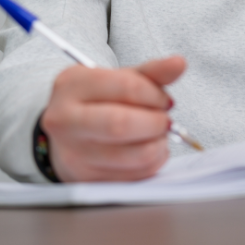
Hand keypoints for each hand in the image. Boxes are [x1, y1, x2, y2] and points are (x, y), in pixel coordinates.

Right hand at [40, 55, 185, 181]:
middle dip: (155, 122)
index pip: (126, 87)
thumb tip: (179, 63)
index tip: (164, 100)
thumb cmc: (97, 101)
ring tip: (158, 135)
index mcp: (72, 85)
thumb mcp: (119, 78)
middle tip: (165, 120)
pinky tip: (149, 150)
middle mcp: (65, 120)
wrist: (68, 133)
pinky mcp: (85, 180)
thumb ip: (151, 72)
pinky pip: (132, 177)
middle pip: (121, 124)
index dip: (155, 94)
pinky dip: (151, 163)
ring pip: (130, 155)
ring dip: (157, 145)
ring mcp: (72, 153)